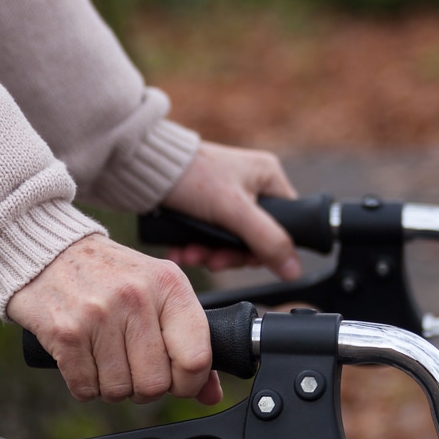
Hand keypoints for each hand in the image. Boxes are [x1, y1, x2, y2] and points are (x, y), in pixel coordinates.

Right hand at [7, 234, 222, 405]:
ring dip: (111, 387)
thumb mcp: (156, 293)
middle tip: (131, 367)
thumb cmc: (109, 277)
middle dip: (143, 388)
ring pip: (119, 391)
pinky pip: (85, 389)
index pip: (196, 358)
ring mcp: (99, 315)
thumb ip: (188, 341)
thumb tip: (209, 394)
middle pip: (154, 384)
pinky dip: (84, 385)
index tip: (176, 380)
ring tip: (104, 358)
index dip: (188, 383)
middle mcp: (136, 297)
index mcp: (168, 284)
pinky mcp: (66, 332)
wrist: (49, 252)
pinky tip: (82, 359)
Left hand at [161, 141, 301, 278]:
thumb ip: (267, 240)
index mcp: (268, 178)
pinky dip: (196, 247)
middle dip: (228, 255)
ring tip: (190, 255)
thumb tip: (295, 271)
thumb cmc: (191, 176)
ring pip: (227, 241)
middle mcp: (251, 187)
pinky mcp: (203, 208)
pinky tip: (181, 251)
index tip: (246, 260)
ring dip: (208, 253)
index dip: (267, 249)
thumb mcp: (235, 211)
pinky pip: (207, 237)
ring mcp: (226, 198)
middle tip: (213, 261)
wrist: (144, 167)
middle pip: (253, 238)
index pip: (285, 225)